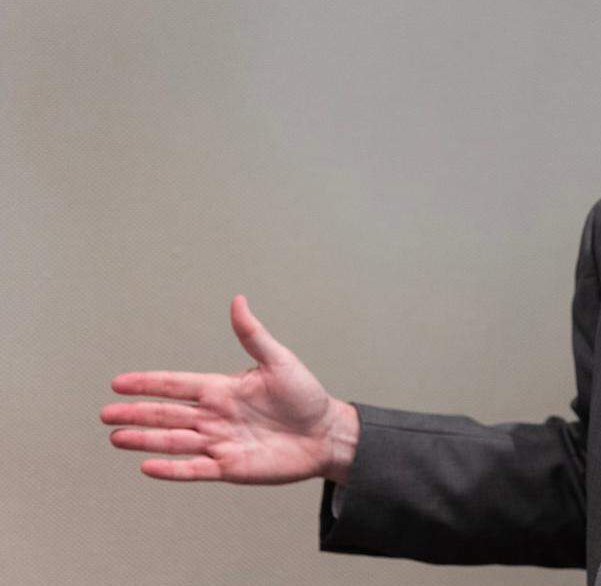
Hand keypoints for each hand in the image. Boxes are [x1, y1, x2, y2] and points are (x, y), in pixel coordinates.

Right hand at [101, 295, 358, 483]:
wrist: (327, 434)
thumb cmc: (305, 396)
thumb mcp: (279, 361)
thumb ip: (253, 335)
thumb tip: (238, 300)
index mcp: (222, 389)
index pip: (176, 385)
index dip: (148, 384)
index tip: (118, 383)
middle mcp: (215, 416)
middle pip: (167, 414)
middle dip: (136, 414)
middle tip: (106, 414)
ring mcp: (220, 442)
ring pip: (174, 441)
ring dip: (145, 440)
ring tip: (116, 437)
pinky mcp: (230, 467)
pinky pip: (194, 468)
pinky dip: (171, 468)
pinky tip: (147, 465)